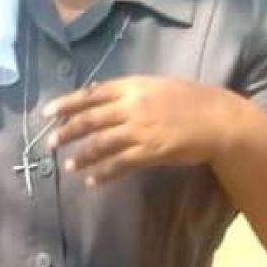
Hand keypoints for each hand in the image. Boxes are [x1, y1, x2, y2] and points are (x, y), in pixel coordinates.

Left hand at [44, 77, 238, 185]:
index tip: (48, 113)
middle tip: (50, 143)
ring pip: (101, 144)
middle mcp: (132, 107)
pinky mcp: (150, 152)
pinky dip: (104, 173)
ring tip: (69, 165)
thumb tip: (100, 98)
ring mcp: (140, 130)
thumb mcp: (156, 86)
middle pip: (90, 120)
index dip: (67, 104)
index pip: (91, 94)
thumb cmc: (189, 99)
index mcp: (132, 87)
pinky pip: (120, 164)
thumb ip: (129, 92)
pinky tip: (92, 180)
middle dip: (67, 132)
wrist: (218, 119)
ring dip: (82, 156)